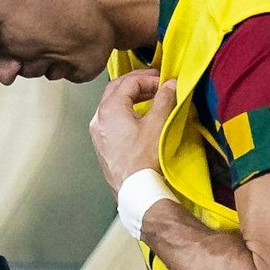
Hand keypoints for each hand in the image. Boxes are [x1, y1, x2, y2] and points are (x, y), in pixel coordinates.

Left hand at [89, 68, 177, 193]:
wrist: (135, 190)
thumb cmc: (143, 160)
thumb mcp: (158, 123)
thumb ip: (164, 99)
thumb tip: (170, 85)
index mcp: (109, 110)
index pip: (128, 82)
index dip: (148, 79)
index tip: (164, 82)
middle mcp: (99, 120)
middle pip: (115, 90)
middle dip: (136, 83)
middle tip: (155, 82)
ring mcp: (99, 134)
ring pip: (112, 105)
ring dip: (131, 97)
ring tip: (150, 98)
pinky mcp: (103, 146)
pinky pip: (112, 121)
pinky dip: (126, 112)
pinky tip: (140, 119)